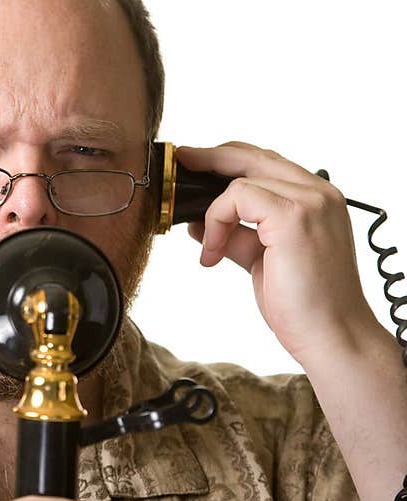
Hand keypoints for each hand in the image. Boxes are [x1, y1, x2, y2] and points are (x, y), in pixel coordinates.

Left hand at [176, 142, 378, 365]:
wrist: (329, 334)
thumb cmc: (303, 303)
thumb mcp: (261, 259)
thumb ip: (236, 235)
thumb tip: (199, 223)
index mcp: (315, 199)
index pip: (265, 162)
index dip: (226, 158)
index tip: (193, 162)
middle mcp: (318, 192)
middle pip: (253, 155)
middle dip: (210, 157)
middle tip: (181, 161)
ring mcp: (309, 201)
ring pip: (241, 177)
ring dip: (212, 213)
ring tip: (211, 250)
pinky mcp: (293, 216)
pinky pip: (237, 197)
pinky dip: (216, 222)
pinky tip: (213, 253)